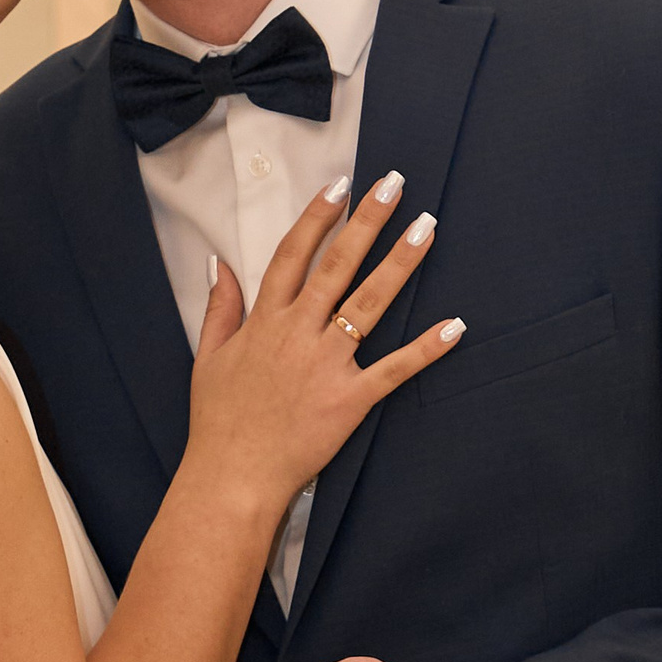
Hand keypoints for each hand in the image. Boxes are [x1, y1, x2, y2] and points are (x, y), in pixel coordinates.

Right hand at [185, 173, 462, 523]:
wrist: (232, 476)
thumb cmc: (219, 421)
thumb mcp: (207, 358)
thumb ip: (219, 308)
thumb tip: (219, 264)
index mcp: (264, 322)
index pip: (293, 255)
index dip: (317, 217)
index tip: (339, 185)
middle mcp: (297, 334)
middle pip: (337, 266)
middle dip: (367, 221)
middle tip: (394, 184)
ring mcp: (326, 365)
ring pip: (368, 303)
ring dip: (400, 263)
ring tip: (426, 228)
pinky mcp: (350, 399)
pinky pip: (394, 369)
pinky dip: (426, 349)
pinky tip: (455, 325)